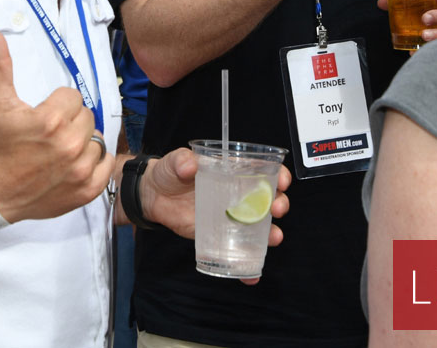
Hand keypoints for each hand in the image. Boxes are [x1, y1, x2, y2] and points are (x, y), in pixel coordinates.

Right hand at [0, 24, 115, 222]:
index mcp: (50, 120)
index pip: (73, 97)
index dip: (57, 105)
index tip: (42, 117)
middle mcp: (69, 145)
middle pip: (86, 116)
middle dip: (70, 121)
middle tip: (50, 134)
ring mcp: (80, 169)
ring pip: (96, 138)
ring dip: (82, 141)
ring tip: (59, 150)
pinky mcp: (88, 189)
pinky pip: (107, 163)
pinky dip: (95, 162)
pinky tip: (74, 164)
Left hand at [138, 149, 290, 286]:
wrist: (154, 197)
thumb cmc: (170, 173)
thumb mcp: (174, 162)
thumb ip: (181, 161)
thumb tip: (189, 165)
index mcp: (234, 171)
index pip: (265, 171)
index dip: (279, 175)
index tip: (282, 180)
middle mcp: (239, 194)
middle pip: (269, 199)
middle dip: (279, 204)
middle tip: (275, 209)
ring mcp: (232, 217)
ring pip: (260, 227)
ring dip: (272, 234)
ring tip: (273, 238)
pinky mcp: (220, 236)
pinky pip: (238, 251)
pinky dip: (248, 266)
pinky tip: (251, 276)